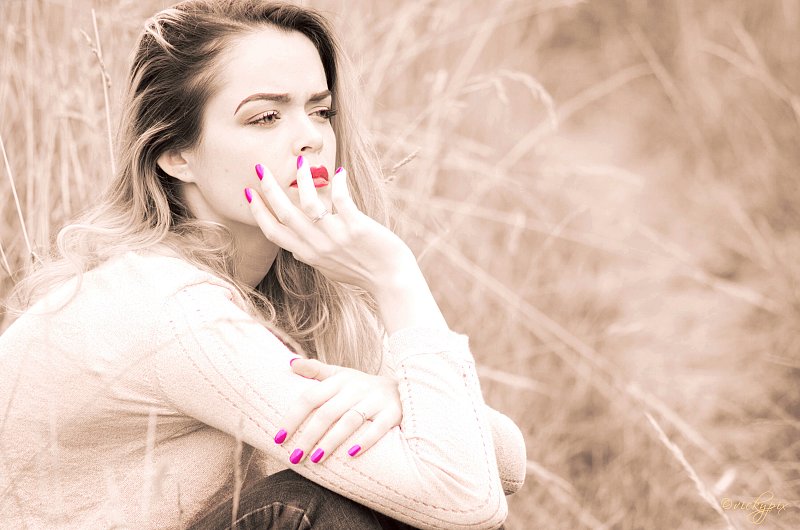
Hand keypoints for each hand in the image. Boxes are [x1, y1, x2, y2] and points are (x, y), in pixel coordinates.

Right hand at [244, 157, 415, 293]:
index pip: (274, 233)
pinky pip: (341, 199)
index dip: (259, 212)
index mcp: (308, 254)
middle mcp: (318, 246)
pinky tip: (339, 172)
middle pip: (285, 214)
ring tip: (300, 163)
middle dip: (270, 190)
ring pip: (309, 203)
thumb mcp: (328, 268)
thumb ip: (310, 256)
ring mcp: (336, 237)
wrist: (390, 280)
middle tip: (261, 168)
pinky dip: (339, 183)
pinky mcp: (356, 227)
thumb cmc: (361, 272)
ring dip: (302, 181)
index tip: (249, 193)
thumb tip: (295, 250)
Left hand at [274, 357, 401, 464]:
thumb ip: (316, 370)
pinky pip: (378, 428)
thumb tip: (290, 362)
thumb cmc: (363, 386)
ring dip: (331, 441)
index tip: (279, 438)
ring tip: (316, 459)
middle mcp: (357, 388)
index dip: (293, 417)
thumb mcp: (341, 375)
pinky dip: (365, 441)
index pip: (311, 397)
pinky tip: (351, 455)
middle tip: (294, 457)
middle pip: (327, 412)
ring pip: (350, 421)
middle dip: (308, 436)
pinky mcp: (393, 413)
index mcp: (340, 380)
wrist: (404, 386)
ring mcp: (375, 400)